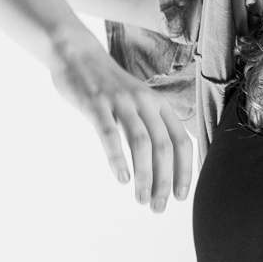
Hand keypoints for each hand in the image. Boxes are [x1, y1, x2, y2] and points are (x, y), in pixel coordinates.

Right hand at [48, 24, 194, 210]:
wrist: (77, 55)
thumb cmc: (109, 87)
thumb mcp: (138, 102)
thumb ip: (150, 128)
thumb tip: (162, 167)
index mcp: (159, 104)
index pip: (182, 141)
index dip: (184, 171)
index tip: (181, 196)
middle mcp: (145, 102)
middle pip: (164, 146)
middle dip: (164, 181)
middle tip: (158, 206)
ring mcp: (120, 101)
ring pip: (141, 142)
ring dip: (144, 175)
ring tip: (141, 198)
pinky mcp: (96, 103)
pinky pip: (109, 133)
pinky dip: (117, 158)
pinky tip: (122, 178)